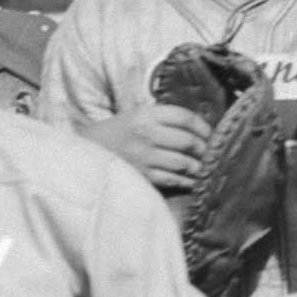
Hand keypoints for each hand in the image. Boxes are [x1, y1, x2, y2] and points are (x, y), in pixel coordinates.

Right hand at [77, 105, 211, 194]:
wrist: (85, 151)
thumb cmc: (117, 134)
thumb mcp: (137, 116)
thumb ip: (164, 119)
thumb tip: (201, 129)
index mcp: (146, 114)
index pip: (185, 117)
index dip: (204, 127)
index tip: (210, 134)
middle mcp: (146, 133)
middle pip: (190, 141)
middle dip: (206, 149)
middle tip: (211, 153)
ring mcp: (143, 156)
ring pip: (185, 163)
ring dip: (199, 167)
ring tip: (205, 168)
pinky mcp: (141, 176)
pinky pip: (173, 180)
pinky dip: (187, 182)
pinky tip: (192, 181)